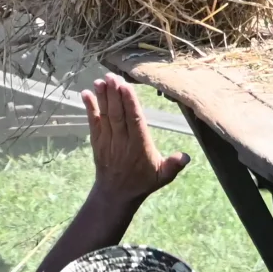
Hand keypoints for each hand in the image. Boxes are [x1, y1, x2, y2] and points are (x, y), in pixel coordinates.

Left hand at [84, 74, 187, 212]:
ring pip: (105, 116)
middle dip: (114, 95)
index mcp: (139, 147)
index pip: (134, 122)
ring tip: (101, 81)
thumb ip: (173, 166)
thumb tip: (186, 157)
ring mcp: (107, 141)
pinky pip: (93, 122)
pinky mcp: (97, 141)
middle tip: (112, 77)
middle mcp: (122, 141)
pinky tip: (86, 94)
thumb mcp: (162, 176)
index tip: (126, 87)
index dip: (129, 104)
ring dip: (102, 98)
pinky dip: (89, 108)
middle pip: (118, 115)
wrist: (115, 194)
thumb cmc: (143, 181)